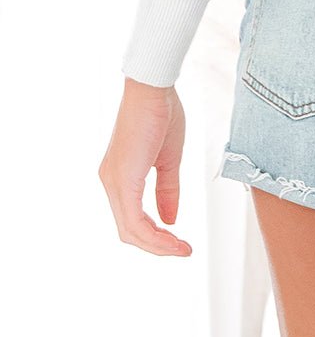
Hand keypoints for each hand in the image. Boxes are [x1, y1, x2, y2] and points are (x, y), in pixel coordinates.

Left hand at [98, 78, 192, 255]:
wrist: (153, 86)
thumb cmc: (161, 113)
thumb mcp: (168, 158)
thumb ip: (167, 190)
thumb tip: (170, 220)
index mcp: (120, 176)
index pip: (132, 220)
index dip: (156, 237)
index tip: (180, 244)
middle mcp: (110, 182)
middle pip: (128, 231)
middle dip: (156, 247)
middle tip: (183, 251)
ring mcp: (113, 182)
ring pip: (129, 230)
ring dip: (156, 245)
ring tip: (181, 250)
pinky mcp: (122, 179)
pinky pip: (134, 220)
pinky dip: (153, 235)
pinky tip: (173, 236)